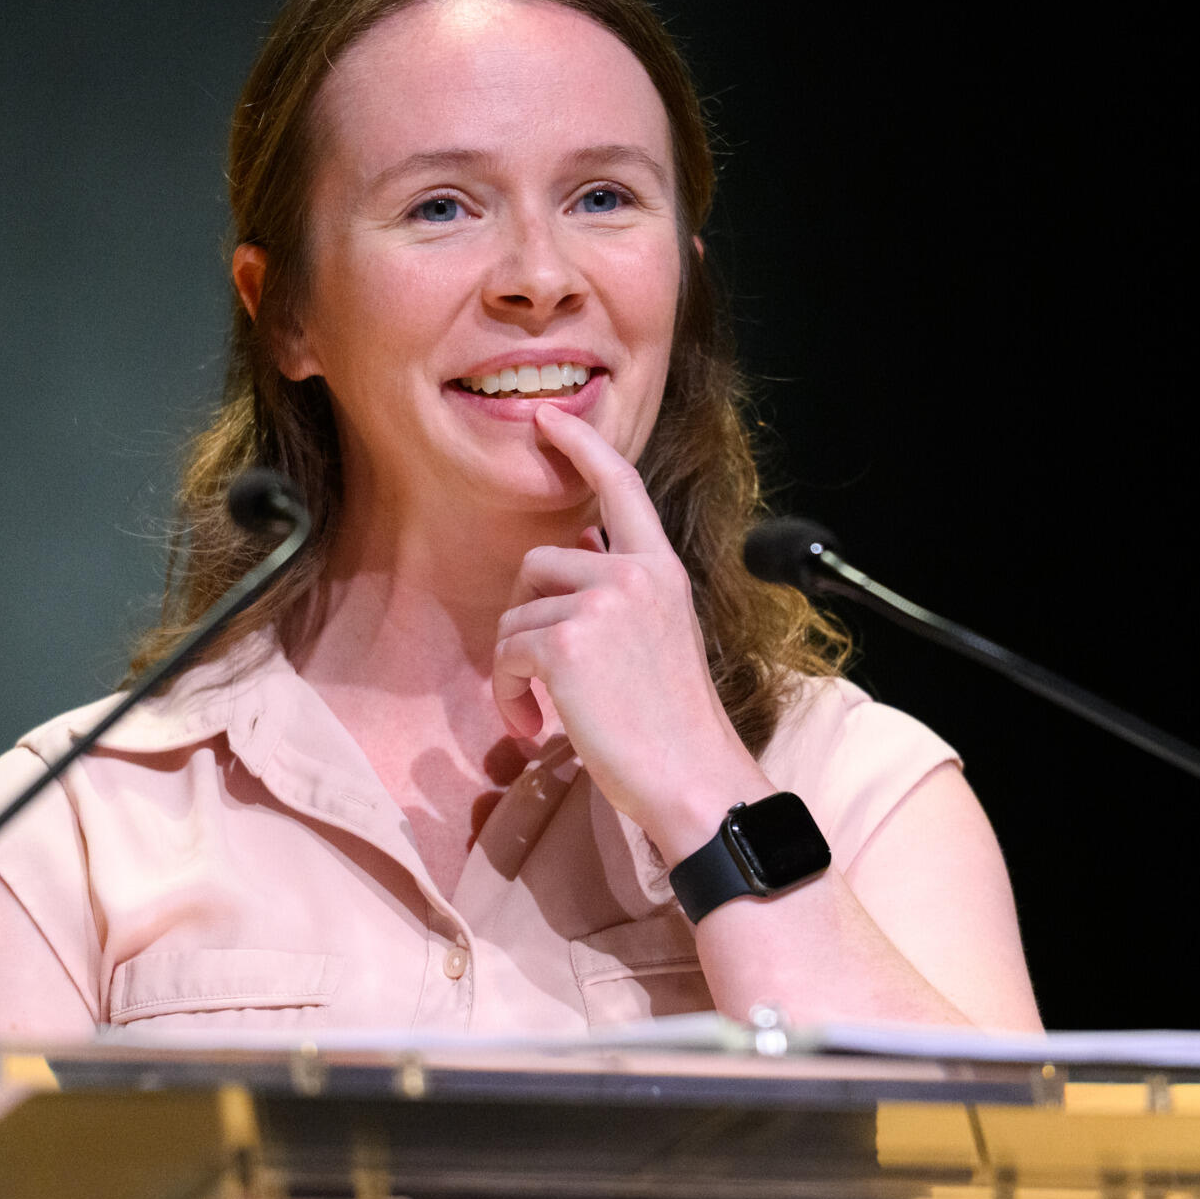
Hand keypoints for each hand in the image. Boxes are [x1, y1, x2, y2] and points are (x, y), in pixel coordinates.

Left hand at [492, 405, 774, 858]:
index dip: (582, 445)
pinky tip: (532, 726)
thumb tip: (564, 587)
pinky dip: (507, 694)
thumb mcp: (662, 639)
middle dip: (526, 618)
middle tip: (539, 675)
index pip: (622, 487)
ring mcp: (602, 603)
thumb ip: (623, 599)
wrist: (693, 779)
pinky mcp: (567, 642)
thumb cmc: (674, 727)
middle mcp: (635, 573)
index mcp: (663, 569)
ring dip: (514, 666)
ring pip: (517, 614)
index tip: (548, 419)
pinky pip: (507, 653)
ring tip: (541, 711)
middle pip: (539, 563)